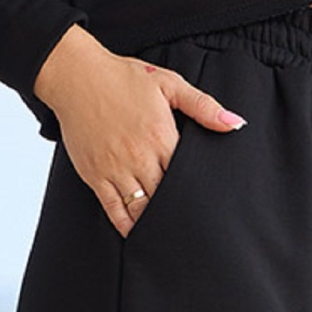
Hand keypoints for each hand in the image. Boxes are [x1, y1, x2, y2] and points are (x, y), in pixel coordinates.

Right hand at [33, 24, 245, 236]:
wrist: (76, 77)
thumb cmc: (122, 78)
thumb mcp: (169, 84)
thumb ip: (203, 106)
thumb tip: (235, 124)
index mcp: (161, 136)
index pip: (188, 174)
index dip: (199, 189)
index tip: (210, 203)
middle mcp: (140, 157)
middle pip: (167, 195)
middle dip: (180, 210)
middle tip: (196, 227)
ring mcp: (115, 168)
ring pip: (141, 207)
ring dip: (156, 221)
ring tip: (171, 234)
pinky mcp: (95, 175)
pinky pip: (113, 208)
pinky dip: (125, 224)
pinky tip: (136, 233)